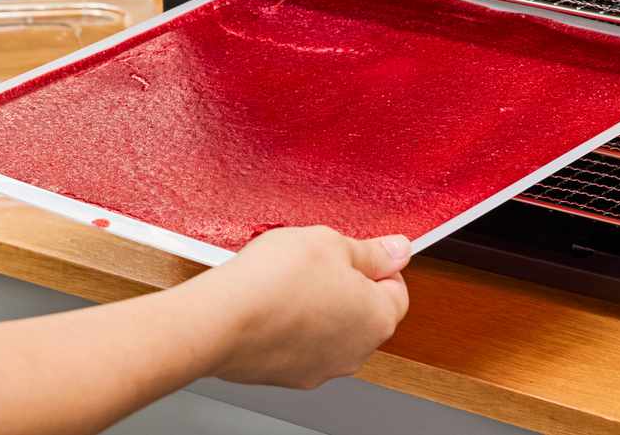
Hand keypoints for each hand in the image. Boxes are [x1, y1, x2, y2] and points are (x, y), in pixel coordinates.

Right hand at [198, 226, 410, 388]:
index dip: (377, 264)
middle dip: (345, 285)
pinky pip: (301, 344)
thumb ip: (372, 251)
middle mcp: (356, 353)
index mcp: (378, 319)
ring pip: (331, 329)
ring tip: (288, 280)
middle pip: (364, 312)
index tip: (357, 251)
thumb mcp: (332, 243)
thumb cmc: (275, 282)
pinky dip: (293, 326)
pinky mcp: (288, 376)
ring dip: (318, 306)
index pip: (397, 289)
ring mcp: (322, 369)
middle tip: (318, 262)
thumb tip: (398, 250)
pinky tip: (272, 303)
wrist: (220, 320)